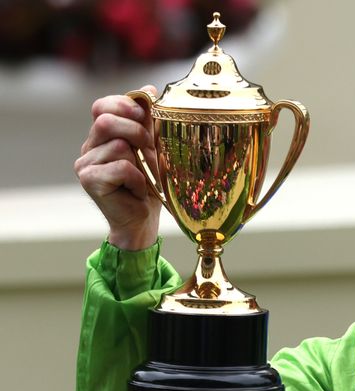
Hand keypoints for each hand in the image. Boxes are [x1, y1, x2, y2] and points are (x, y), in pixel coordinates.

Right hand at [74, 85, 161, 250]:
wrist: (142, 220)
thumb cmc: (149, 185)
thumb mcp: (152, 149)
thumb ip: (148, 122)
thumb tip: (149, 89)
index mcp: (102, 136)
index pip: (102, 105)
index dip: (124, 105)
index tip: (144, 115)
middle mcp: (89, 147)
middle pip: (105, 121)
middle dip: (135, 131)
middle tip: (149, 148)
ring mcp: (85, 164)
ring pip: (117, 146)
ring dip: (140, 161)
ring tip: (143, 177)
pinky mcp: (89, 181)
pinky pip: (121, 167)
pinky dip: (137, 178)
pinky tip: (137, 189)